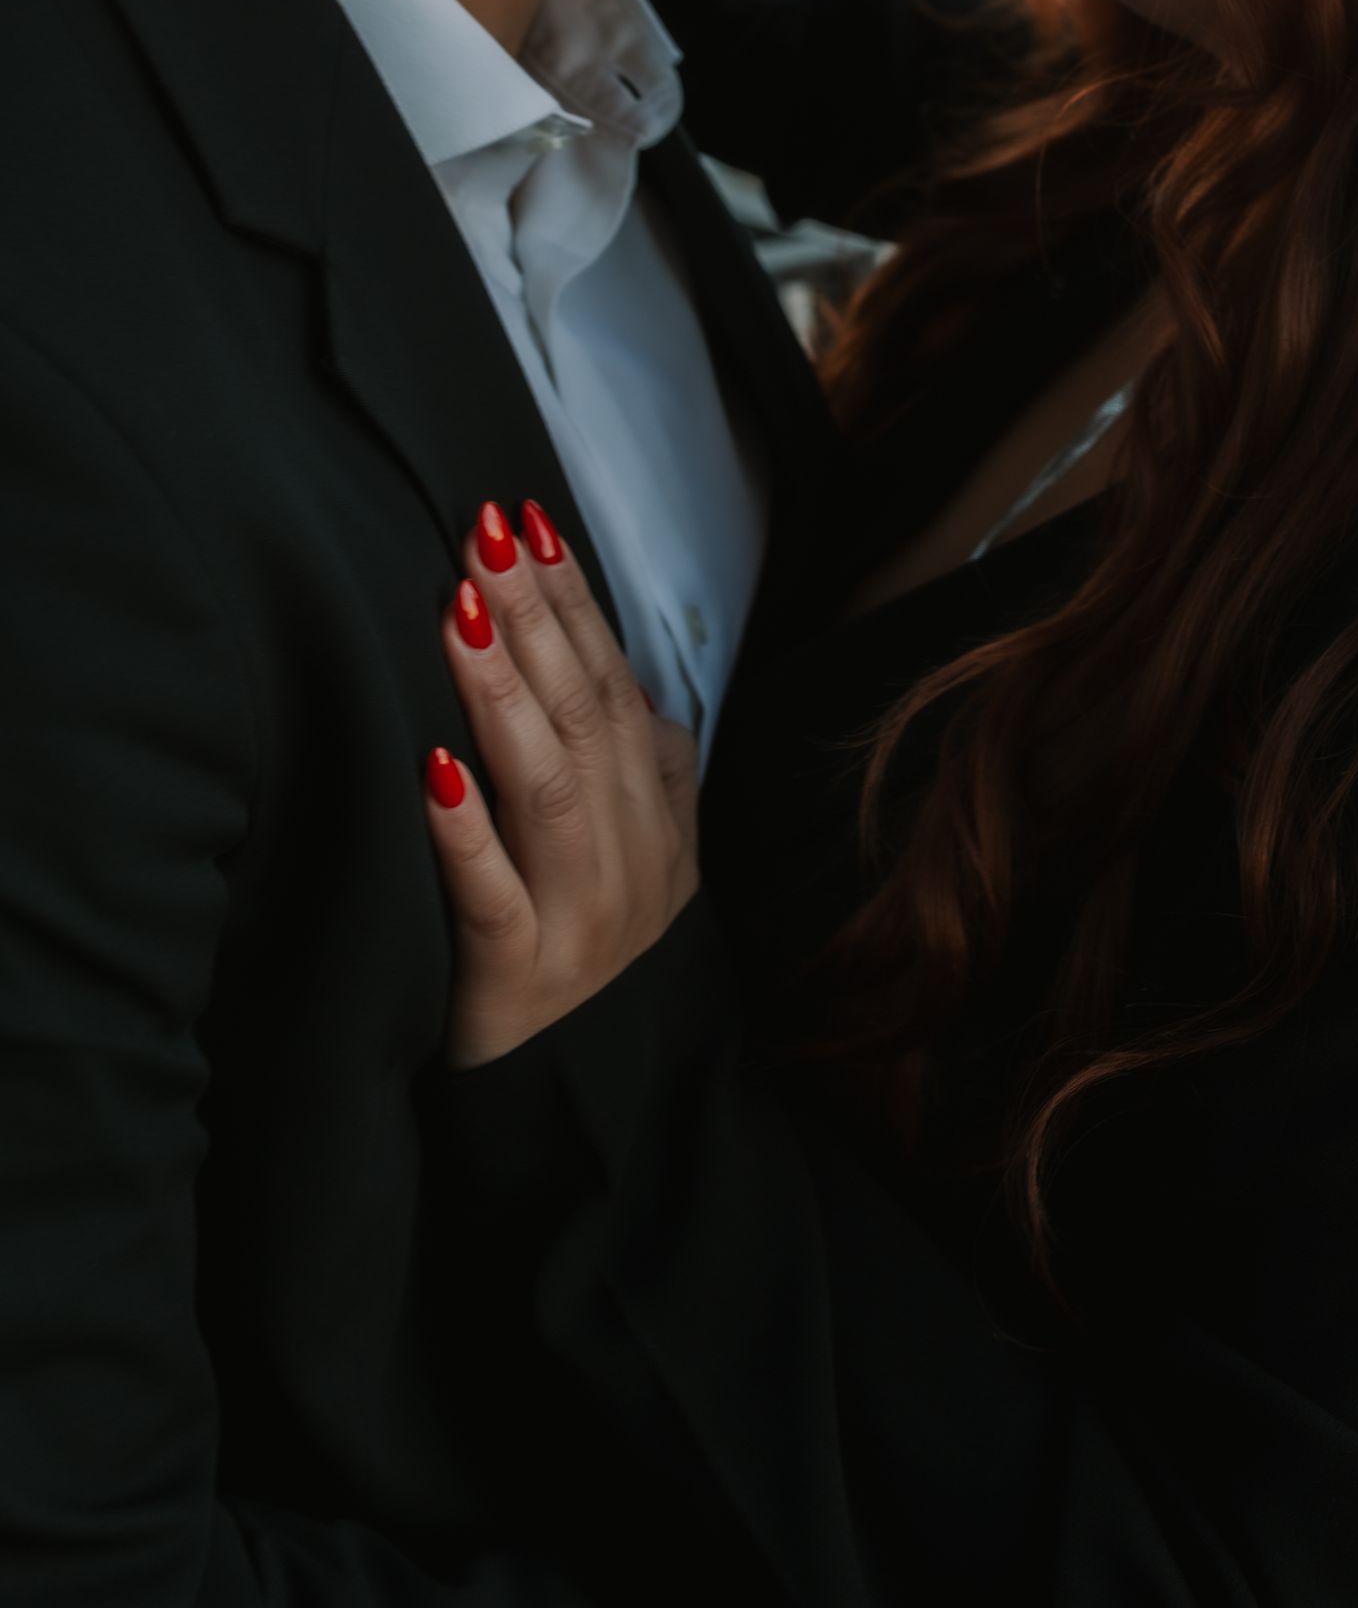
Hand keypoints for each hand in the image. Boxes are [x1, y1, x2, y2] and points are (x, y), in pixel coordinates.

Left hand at [423, 499, 699, 1068]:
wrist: (591, 1100)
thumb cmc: (593, 953)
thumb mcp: (644, 856)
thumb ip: (644, 769)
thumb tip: (630, 679)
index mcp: (657, 815)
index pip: (614, 685)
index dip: (574, 604)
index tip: (528, 524)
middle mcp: (630, 856)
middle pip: (582, 716)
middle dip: (534, 618)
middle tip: (486, 536)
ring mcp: (581, 918)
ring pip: (546, 787)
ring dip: (503, 693)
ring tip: (459, 615)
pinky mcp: (519, 977)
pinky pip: (492, 896)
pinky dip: (464, 832)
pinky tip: (433, 768)